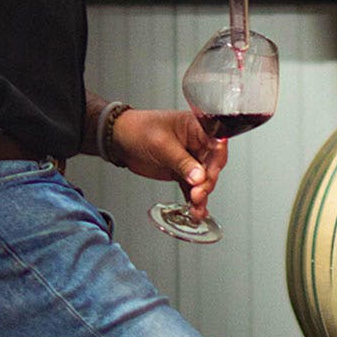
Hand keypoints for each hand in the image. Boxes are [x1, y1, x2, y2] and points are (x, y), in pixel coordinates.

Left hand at [109, 108, 228, 219]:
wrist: (120, 139)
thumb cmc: (139, 130)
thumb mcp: (161, 144)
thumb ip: (182, 161)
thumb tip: (200, 177)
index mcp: (196, 127)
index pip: (215, 143)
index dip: (216, 160)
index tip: (210, 175)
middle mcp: (197, 143)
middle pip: (212, 165)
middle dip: (207, 182)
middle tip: (198, 194)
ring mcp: (190, 158)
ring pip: (204, 179)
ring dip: (202, 195)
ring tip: (197, 209)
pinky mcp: (182, 172)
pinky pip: (193, 187)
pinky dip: (194, 200)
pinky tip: (195, 210)